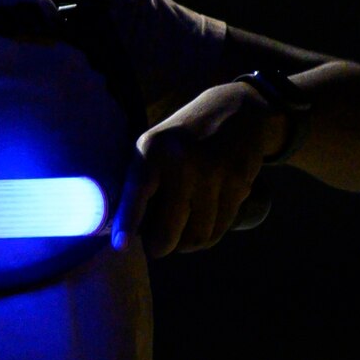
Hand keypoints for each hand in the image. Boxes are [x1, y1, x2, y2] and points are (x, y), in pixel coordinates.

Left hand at [113, 81, 282, 256]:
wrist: (236, 111)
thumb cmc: (185, 136)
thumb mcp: (157, 144)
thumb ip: (143, 180)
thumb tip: (131, 228)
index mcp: (154, 150)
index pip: (137, 193)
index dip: (128, 223)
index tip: (120, 245)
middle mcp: (182, 162)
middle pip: (168, 230)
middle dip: (160, 247)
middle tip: (156, 248)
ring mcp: (213, 174)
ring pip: (197, 235)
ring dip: (187, 244)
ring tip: (181, 236)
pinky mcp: (239, 184)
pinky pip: (221, 228)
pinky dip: (209, 235)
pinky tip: (203, 225)